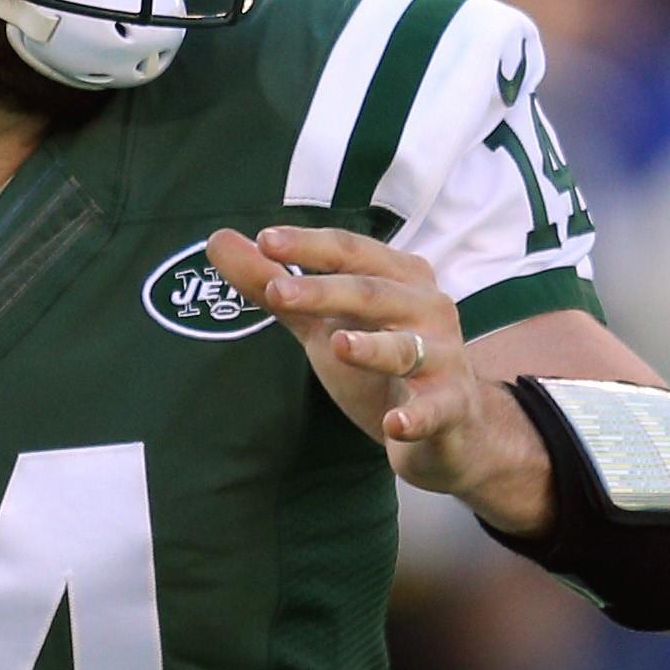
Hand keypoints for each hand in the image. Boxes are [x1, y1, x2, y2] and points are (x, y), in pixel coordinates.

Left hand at [204, 225, 540, 514]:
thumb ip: (272, 285)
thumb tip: (218, 240)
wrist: (451, 429)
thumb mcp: (322, 323)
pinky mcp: (452, 406)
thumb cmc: (380, 364)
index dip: (309, 246)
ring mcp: (443, 357)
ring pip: (405, 348)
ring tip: (338, 344)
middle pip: (372, 293)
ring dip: (373, 346)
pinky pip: (435, 409)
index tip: (264, 240)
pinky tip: (396, 424)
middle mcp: (426, 308)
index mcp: (397, 277)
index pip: (350, 252)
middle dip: (326, 291)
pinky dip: (417, 417)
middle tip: (278, 292)